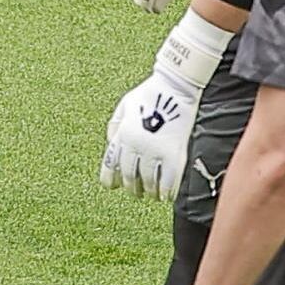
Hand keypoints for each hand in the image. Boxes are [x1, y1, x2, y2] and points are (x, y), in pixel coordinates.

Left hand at [106, 69, 201, 195]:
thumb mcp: (123, 108)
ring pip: (148, 180)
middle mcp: (136, 145)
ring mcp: (155, 150)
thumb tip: (111, 145)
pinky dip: (166, 191)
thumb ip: (116, 127)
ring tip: (149, 195)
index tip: (110, 186)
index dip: (109, 178)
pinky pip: (170, 179)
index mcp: (122, 134)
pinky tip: (165, 196)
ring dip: (148, 191)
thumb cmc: (147, 95)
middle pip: (129, 175)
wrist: (174, 88)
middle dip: (131, 187)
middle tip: (134, 192)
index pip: (111, 163)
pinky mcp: (175, 154)